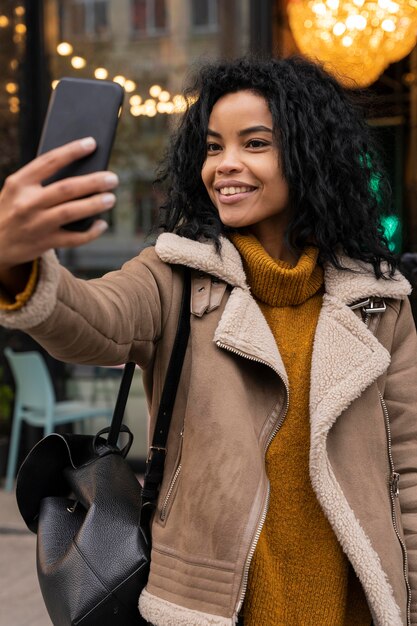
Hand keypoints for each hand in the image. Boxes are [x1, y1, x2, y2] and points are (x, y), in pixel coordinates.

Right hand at [0, 137, 117, 271]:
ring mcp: (36, 224)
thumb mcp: (17, 191)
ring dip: (95, 204)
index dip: (72, 151)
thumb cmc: (13, 210)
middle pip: (66, 188)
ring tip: (111, 199)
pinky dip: (91, 232)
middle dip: (93, 182)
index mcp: (19, 183)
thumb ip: (41, 181)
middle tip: (112, 178)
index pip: (49, 161)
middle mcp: (27, 202)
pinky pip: (73, 238)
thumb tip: (82, 172)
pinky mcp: (44, 243)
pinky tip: (101, 224)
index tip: (92, 143)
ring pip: (71, 212)